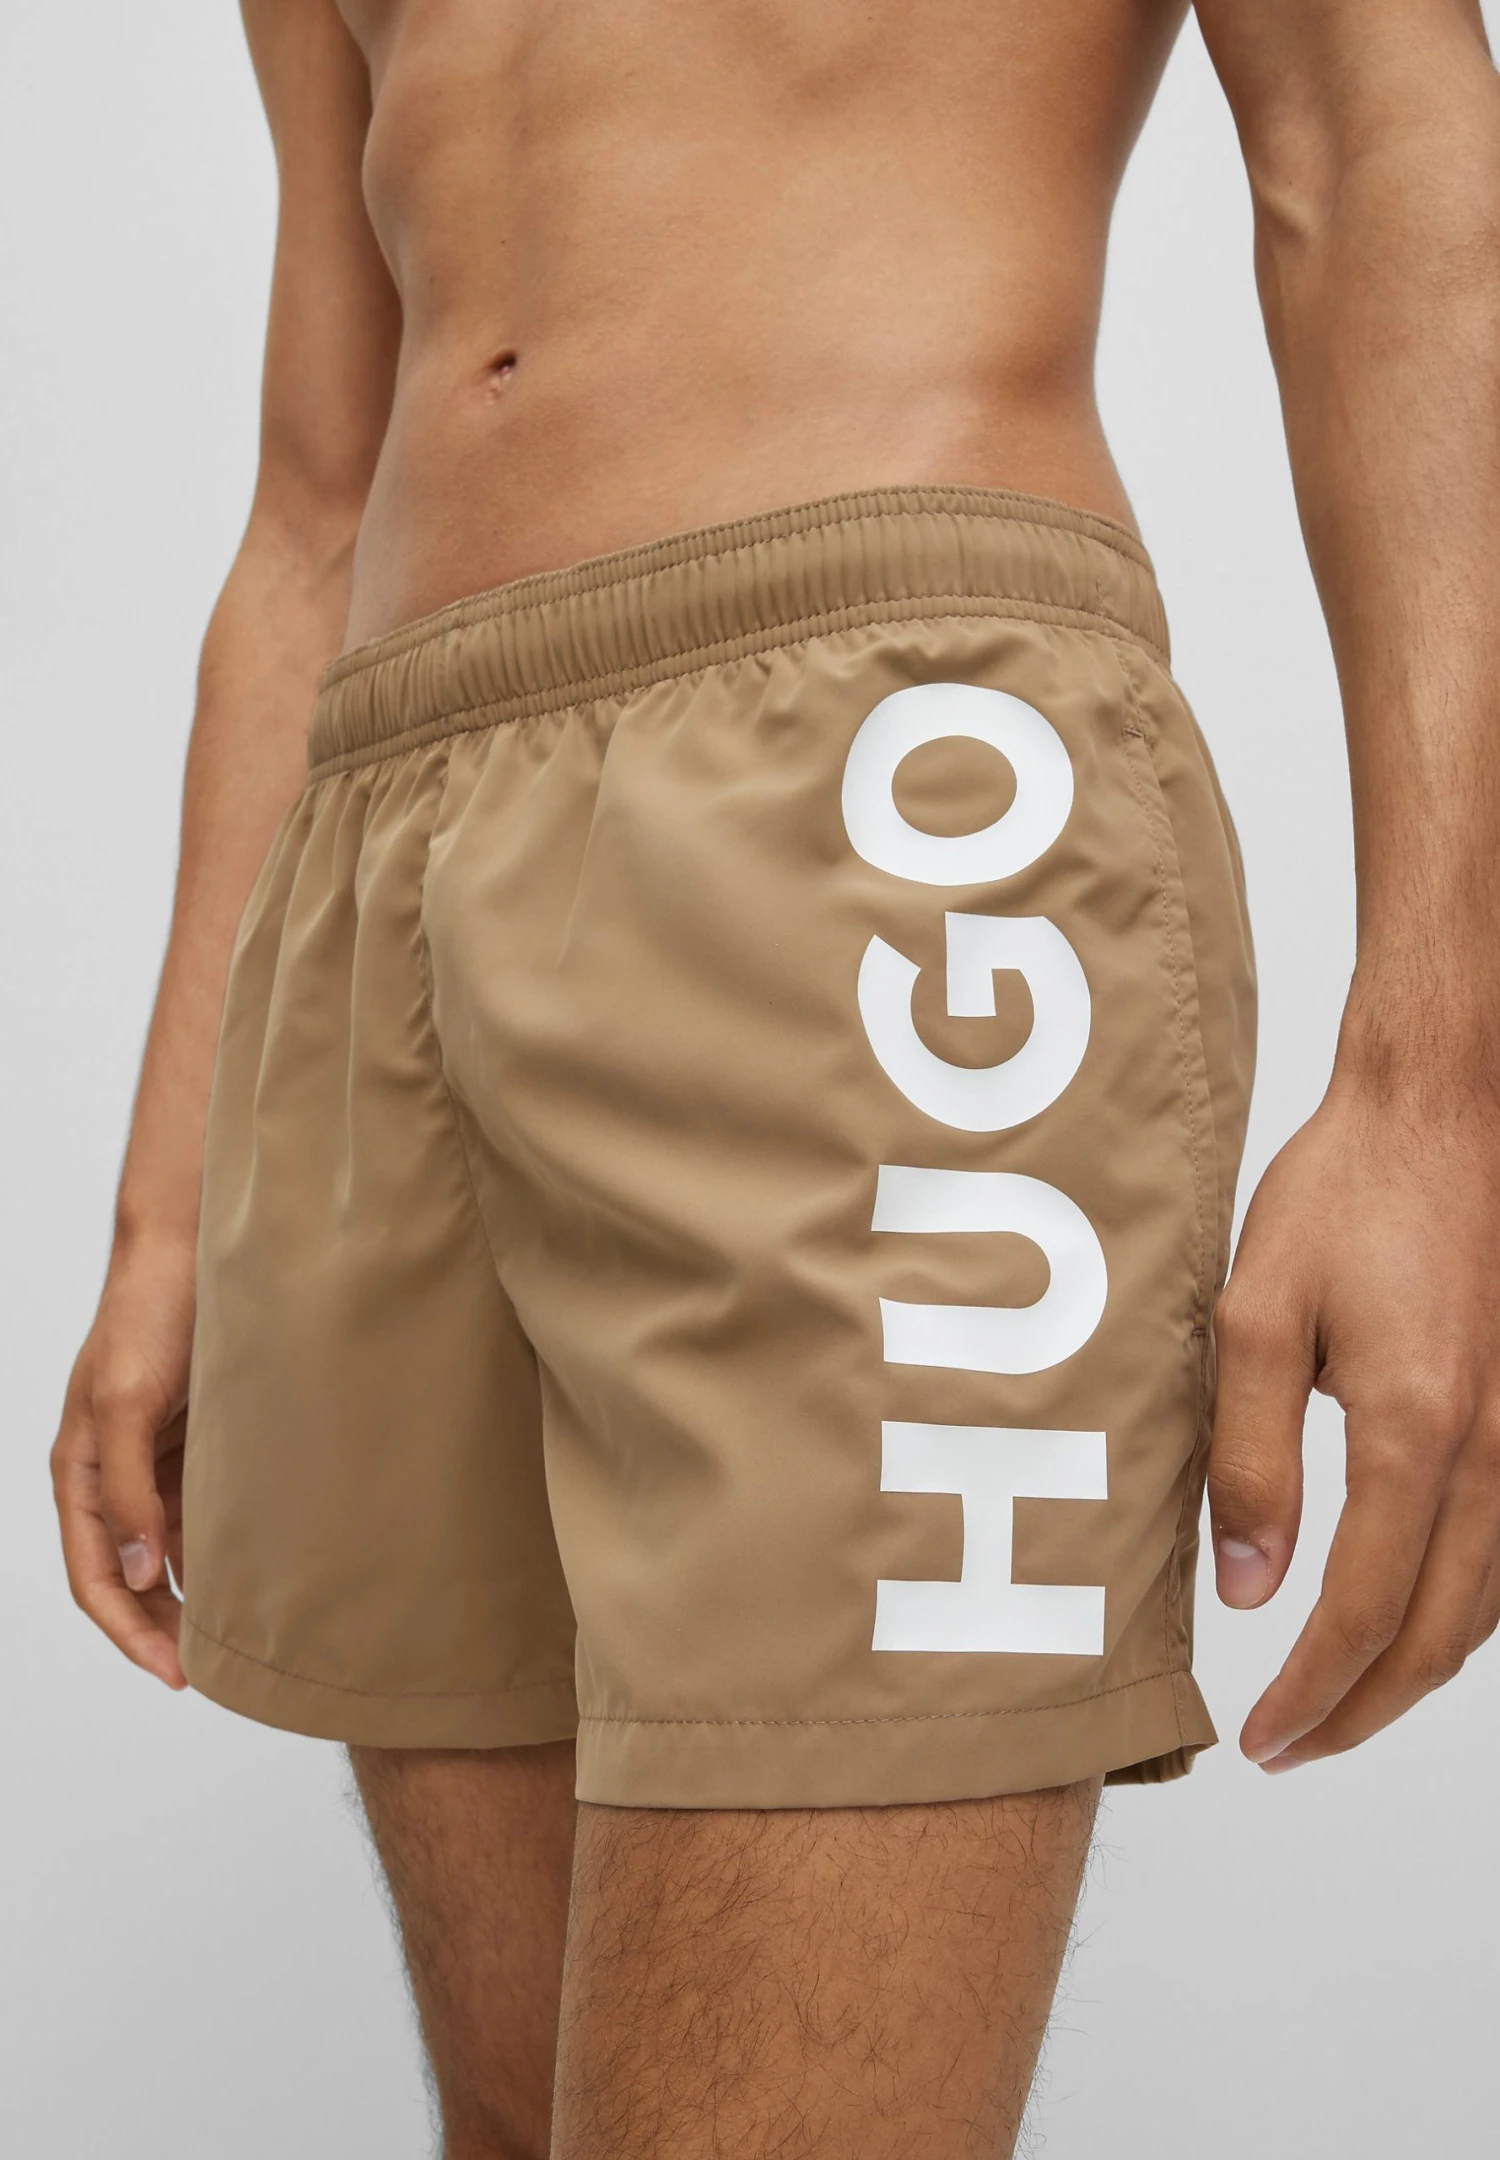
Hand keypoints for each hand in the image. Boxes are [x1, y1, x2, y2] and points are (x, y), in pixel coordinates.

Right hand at [51, 1234, 195, 1688]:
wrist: (194, 1248)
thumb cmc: (149, 1313)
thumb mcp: (129, 1404)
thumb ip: (131, 1491)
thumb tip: (143, 1571)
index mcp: (82, 1470)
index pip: (96, 1576)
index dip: (128, 1630)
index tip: (173, 1672)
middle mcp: (116, 1473)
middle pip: (132, 1574)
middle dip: (162, 1625)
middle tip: (213, 1669)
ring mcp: (158, 1459)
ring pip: (171, 1548)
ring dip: (195, 1591)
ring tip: (238, 1635)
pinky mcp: (198, 1441)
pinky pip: (204, 1510)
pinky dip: (221, 1546)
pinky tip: (254, 1571)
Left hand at [1208, 1071, 1499, 1771]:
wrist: (1449, 1110)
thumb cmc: (1348, 1193)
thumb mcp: (1257, 1317)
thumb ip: (1251, 1459)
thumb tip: (1251, 1588)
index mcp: (1415, 1435)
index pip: (1361, 1617)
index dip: (1310, 1696)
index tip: (1262, 1739)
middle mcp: (1492, 1454)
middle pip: (1435, 1637)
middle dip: (1363, 1711)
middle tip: (1294, 1747)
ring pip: (1486, 1606)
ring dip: (1414, 1671)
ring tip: (1343, 1701)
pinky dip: (1462, 1611)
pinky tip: (1417, 1615)